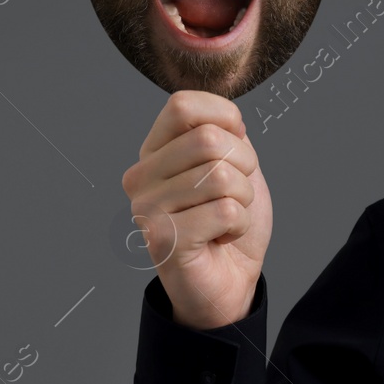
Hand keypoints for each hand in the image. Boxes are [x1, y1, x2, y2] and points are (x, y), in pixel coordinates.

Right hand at [120, 90, 271, 329]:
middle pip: (208, 139)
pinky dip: (238, 225)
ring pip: (221, 176)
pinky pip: (226, 211)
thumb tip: (225, 115)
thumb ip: (224, 131)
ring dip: (243, 200)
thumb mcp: (234, 163)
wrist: (231, 278)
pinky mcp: (162, 240)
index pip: (182, 105)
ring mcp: (146, 209)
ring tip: (225, 218)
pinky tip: (219, 238)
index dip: (226, 120)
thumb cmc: (230, 219)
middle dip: (243, 165)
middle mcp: (140, 177)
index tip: (234, 151)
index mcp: (153, 152)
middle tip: (233, 194)